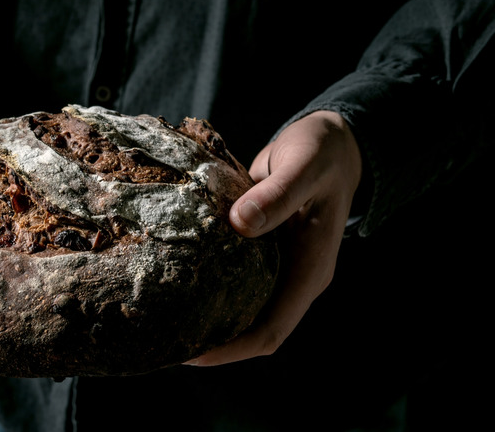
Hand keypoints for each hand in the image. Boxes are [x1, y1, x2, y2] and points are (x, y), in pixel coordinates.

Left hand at [187, 111, 362, 365]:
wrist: (330, 142)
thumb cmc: (322, 152)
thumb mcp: (303, 167)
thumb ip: (277, 194)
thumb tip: (241, 224)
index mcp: (310, 270)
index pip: (271, 329)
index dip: (232, 348)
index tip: (191, 354)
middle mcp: (292, 276)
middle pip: (252, 328)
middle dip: (213, 341)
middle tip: (165, 341)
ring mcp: (276, 265)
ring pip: (241, 306)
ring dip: (208, 317)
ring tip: (164, 319)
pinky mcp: (260, 249)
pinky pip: (233, 277)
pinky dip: (207, 284)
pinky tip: (174, 278)